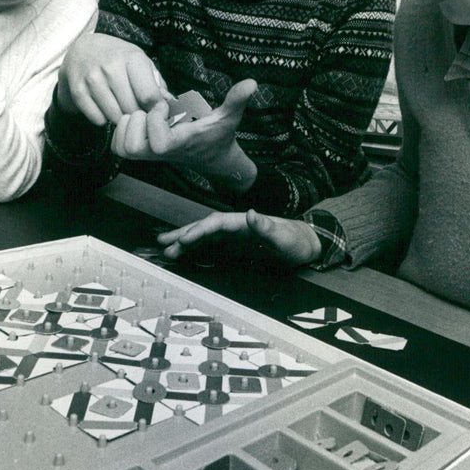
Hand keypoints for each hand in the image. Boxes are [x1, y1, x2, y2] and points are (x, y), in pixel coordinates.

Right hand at [58, 34, 165, 123]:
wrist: (82, 49)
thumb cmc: (118, 58)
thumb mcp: (141, 63)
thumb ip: (158, 85)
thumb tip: (172, 106)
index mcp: (132, 59)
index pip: (149, 95)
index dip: (155, 110)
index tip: (156, 113)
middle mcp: (111, 67)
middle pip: (132, 109)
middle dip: (137, 115)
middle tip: (136, 110)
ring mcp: (92, 79)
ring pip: (115, 116)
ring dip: (120, 118)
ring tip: (120, 107)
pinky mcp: (78, 91)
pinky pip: (97, 119)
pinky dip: (103, 119)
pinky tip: (104, 107)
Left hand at [112, 79, 257, 189]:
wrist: (213, 159)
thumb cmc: (219, 135)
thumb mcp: (229, 115)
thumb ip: (237, 99)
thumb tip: (252, 83)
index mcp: (180, 143)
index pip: (158, 143)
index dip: (157, 121)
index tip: (167, 107)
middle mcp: (160, 153)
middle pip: (131, 147)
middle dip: (137, 123)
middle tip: (149, 110)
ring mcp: (149, 155)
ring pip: (121, 147)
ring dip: (128, 126)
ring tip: (144, 114)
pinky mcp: (141, 152)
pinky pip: (118, 146)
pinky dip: (122, 130)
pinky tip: (139, 119)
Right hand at [158, 208, 321, 266]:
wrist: (305, 245)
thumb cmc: (295, 240)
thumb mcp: (284, 236)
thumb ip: (267, 227)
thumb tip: (252, 214)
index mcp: (244, 222)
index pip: (217, 223)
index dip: (200, 230)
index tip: (185, 239)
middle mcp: (235, 227)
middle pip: (205, 228)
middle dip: (184, 234)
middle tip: (163, 243)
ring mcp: (233, 237)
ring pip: (204, 238)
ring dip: (186, 243)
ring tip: (167, 249)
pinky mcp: (235, 247)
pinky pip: (211, 248)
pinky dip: (196, 251)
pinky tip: (184, 255)